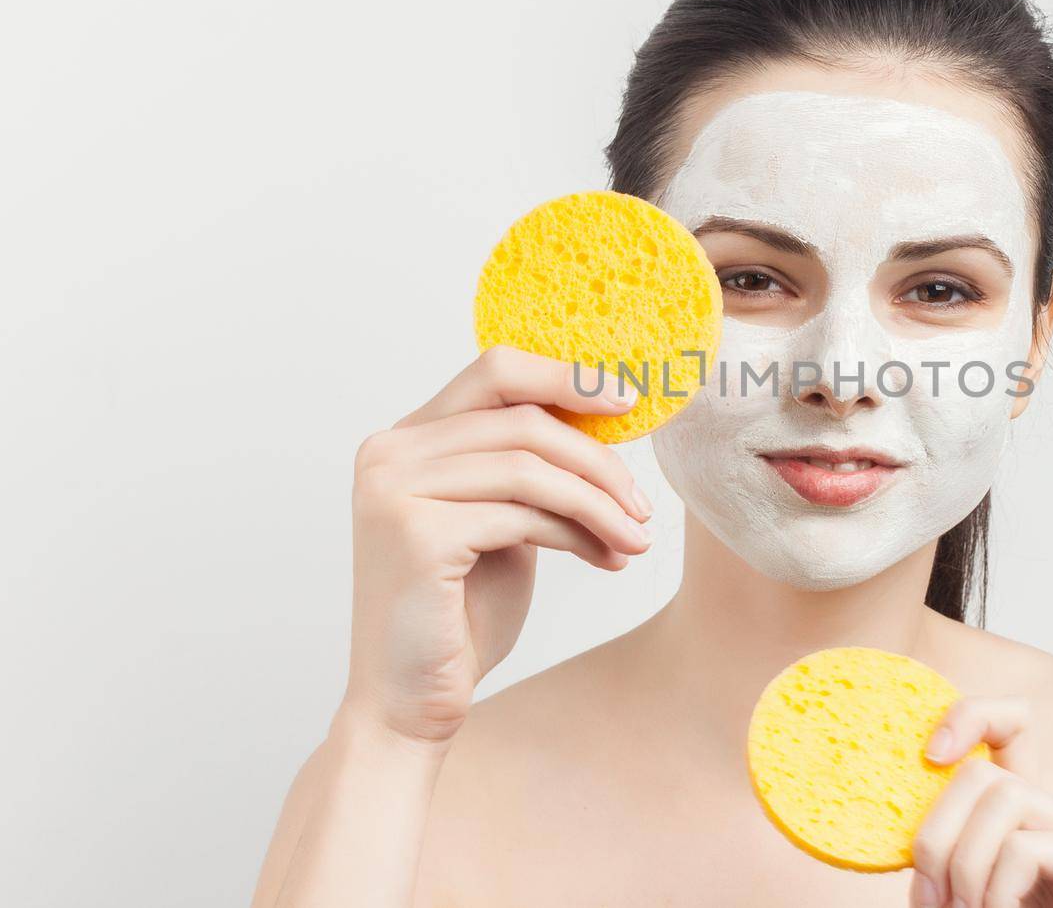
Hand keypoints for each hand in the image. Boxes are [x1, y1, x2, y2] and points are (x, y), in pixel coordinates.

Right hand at [340, 345, 653, 748]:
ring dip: (598, 503)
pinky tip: (603, 558)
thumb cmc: (459, 615)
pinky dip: (577, 534)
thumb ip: (526, 469)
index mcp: (405, 439)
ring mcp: (393, 489)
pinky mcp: (414, 533)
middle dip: (598, 459)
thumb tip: (602, 419)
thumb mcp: (500, 522)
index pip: (495, 371)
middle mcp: (388, 453)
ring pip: (530, 466)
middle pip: (523, 418)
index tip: (627, 400)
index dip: (566, 377)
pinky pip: (523, 514)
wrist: (410, 703)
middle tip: (642, 504)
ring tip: (635, 539)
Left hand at [911, 696, 1052, 907]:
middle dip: (938, 835)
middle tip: (934, 901)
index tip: (931, 753)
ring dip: (966, 869)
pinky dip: (997, 893)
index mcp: (1023, 820)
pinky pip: (1027, 848)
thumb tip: (904, 823)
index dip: (972, 716)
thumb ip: (942, 860)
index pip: (1010, 726)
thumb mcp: (959, 899)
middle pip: (984, 771)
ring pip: (1004, 797)